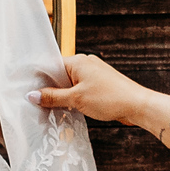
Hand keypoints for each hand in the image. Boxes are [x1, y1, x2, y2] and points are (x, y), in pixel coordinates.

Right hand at [31, 53, 147, 127]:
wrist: (137, 105)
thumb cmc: (109, 99)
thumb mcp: (76, 99)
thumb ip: (53, 97)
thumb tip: (32, 95)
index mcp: (78, 61)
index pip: (52, 67)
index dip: (41, 81)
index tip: (32, 94)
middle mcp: (86, 63)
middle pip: (60, 76)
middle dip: (52, 90)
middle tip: (42, 105)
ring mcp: (94, 73)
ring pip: (71, 84)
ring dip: (64, 96)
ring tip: (57, 109)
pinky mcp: (100, 83)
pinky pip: (81, 89)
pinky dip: (75, 98)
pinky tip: (73, 109)